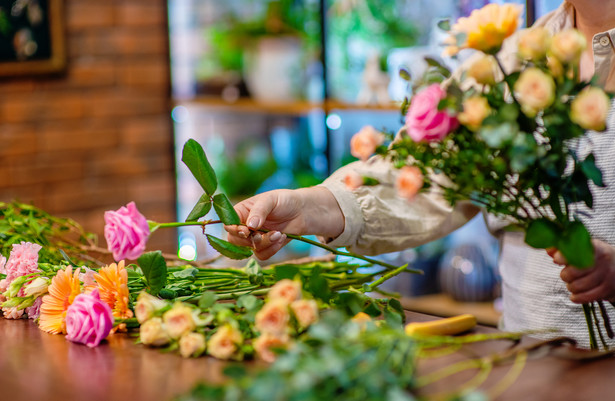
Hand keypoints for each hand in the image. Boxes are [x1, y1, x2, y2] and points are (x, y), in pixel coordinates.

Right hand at [225, 187, 343, 259]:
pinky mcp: (265, 246)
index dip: (234, 229)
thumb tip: (249, 226)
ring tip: (279, 234)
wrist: (303, 212)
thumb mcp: (271, 200)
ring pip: (250, 249)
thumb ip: (259, 211)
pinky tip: (282, 237)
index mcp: (241, 211)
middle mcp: (245, 225)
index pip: (228, 223)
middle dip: (250, 239)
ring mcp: (254, 237)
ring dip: (265, 244)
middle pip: (235, 240)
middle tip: (264, 234)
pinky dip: (272, 249)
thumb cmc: (285, 200)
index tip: (246, 231)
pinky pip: (262, 255)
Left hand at [548, 239, 614, 303]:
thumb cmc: (595, 258)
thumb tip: (549, 250)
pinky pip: (587, 297)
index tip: (557, 260)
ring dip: (571, 287)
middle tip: (566, 275)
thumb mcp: (583, 249)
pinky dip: (577, 297)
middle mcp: (603, 261)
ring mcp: (607, 276)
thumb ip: (565, 249)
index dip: (564, 256)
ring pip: (579, 286)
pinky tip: (574, 295)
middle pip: (574, 271)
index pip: (578, 251)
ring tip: (572, 284)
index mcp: (595, 248)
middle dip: (565, 275)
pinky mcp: (608, 290)